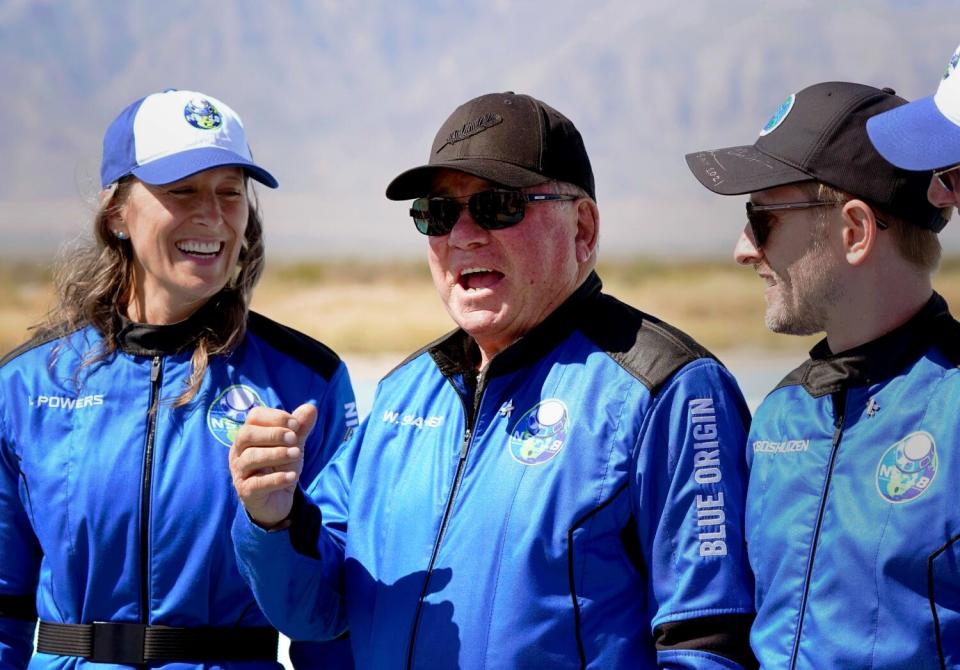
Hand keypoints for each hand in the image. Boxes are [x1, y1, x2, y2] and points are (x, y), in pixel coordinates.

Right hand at [230, 403, 317, 527]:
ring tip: (296, 454)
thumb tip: (311, 407)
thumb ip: (300, 428)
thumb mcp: (293, 446)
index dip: (275, 417)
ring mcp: (240, 473)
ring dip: (276, 454)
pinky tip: (292, 477)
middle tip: (294, 439)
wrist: (278, 501)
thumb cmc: (280, 467)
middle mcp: (238, 453)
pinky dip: (276, 478)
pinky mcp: (246, 492)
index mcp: (248, 436)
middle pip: (246, 435)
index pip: (254, 417)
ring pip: (250, 458)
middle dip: (273, 434)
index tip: (296, 425)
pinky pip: (256, 483)